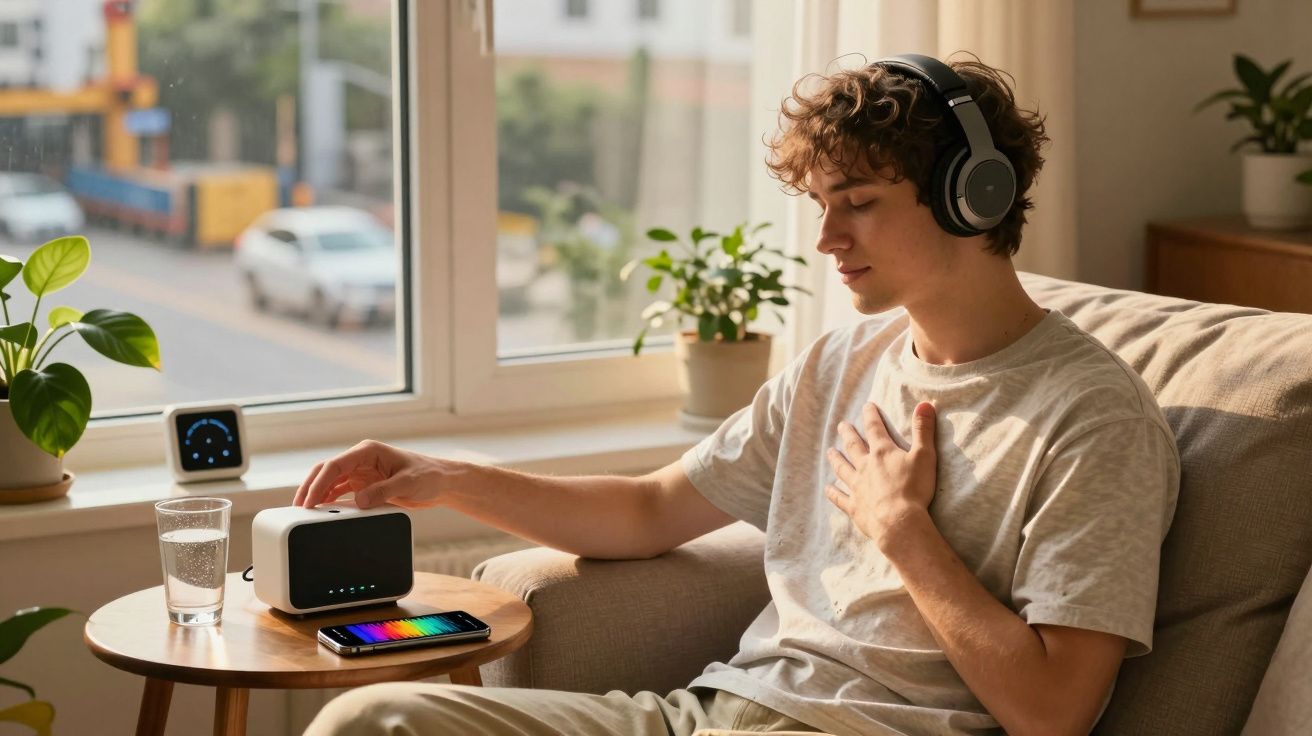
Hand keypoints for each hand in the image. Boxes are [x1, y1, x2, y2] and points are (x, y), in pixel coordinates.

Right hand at [293, 439, 451, 509]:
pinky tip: (322, 512)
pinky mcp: (365, 485)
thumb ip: (384, 491)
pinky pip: (341, 492)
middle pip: (327, 471)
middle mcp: (361, 459)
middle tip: (299, 507)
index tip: (310, 500)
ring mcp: (361, 472)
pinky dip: (330, 501)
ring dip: (318, 495)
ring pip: (331, 482)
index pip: (335, 464)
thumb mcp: (407, 483)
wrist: (441, 483)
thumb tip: (359, 501)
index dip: (319, 482)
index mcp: (368, 451)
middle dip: (311, 487)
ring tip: (305, 513)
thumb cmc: (428, 475)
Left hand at [825, 401, 938, 548]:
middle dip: (848, 434)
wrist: (899, 522)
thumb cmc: (914, 489)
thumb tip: (925, 403)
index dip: (871, 416)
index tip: (867, 406)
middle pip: (853, 446)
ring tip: (830, 451)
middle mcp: (865, 467)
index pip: (875, 428)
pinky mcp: (854, 506)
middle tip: (842, 425)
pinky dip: (833, 493)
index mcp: (882, 453)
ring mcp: (857, 487)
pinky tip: (828, 488)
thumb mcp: (924, 456)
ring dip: (836, 459)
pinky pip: (840, 498)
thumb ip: (923, 429)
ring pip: (843, 469)